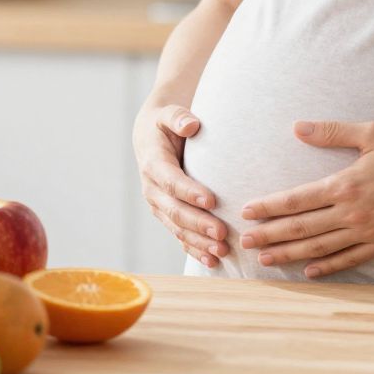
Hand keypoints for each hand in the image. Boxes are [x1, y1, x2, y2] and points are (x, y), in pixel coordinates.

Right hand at [134, 103, 229, 268]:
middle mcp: (153, 189)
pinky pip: (179, 237)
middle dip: (198, 224)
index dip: (189, 192)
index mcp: (153, 163)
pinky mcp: (167, 216)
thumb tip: (191, 125)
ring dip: (199, 242)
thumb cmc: (165, 123)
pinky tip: (212, 261)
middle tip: (222, 233)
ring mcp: (159, 206)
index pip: (171, 181)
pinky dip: (195, 250)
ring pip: (178, 228)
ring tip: (222, 250)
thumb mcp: (168, 112)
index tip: (212, 200)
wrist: (151, 137)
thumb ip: (178, 117)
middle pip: (175, 211)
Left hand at [239, 120, 373, 278]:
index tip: (247, 212)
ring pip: (322, 248)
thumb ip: (332, 132)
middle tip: (244, 242)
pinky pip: (351, 259)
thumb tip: (297, 128)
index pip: (297, 200)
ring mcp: (369, 232)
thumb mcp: (372, 133)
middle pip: (303, 228)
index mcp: (346, 185)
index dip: (270, 207)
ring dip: (291, 254)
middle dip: (271, 235)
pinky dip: (328, 267)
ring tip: (266, 260)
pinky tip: (309, 272)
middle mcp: (354, 213)